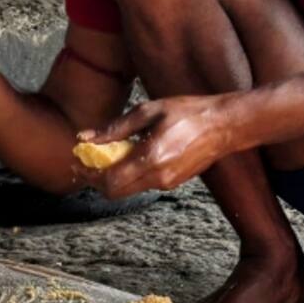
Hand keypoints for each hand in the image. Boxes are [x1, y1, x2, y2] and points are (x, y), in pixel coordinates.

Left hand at [80, 95, 244, 197]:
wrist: (224, 126)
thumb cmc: (189, 113)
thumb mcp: (149, 111)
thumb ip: (116, 127)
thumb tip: (86, 137)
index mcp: (151, 158)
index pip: (109, 181)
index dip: (90, 174)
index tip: (79, 162)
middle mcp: (158, 176)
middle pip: (115, 192)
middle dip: (97, 179)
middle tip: (88, 162)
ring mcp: (167, 182)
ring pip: (128, 190)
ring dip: (113, 177)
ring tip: (108, 155)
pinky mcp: (172, 183)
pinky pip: (142, 184)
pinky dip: (129, 174)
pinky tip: (129, 155)